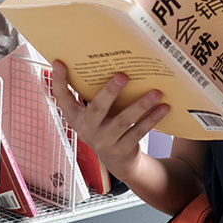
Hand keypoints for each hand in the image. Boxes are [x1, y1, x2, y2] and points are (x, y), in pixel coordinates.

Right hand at [50, 60, 170, 179]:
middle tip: (123, 75)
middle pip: (98, 108)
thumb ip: (94, 94)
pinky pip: (139, 131)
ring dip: (141, 105)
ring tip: (156, 92)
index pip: (62, 98)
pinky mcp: (122, 150)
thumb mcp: (95, 113)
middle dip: (110, 91)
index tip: (58, 62)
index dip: (59, 81)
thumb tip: (106, 61)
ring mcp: (104, 141)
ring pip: (123, 120)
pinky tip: (164, 107)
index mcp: (76, 117)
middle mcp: (87, 130)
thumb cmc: (106, 125)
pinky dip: (152, 118)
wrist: (118, 161)